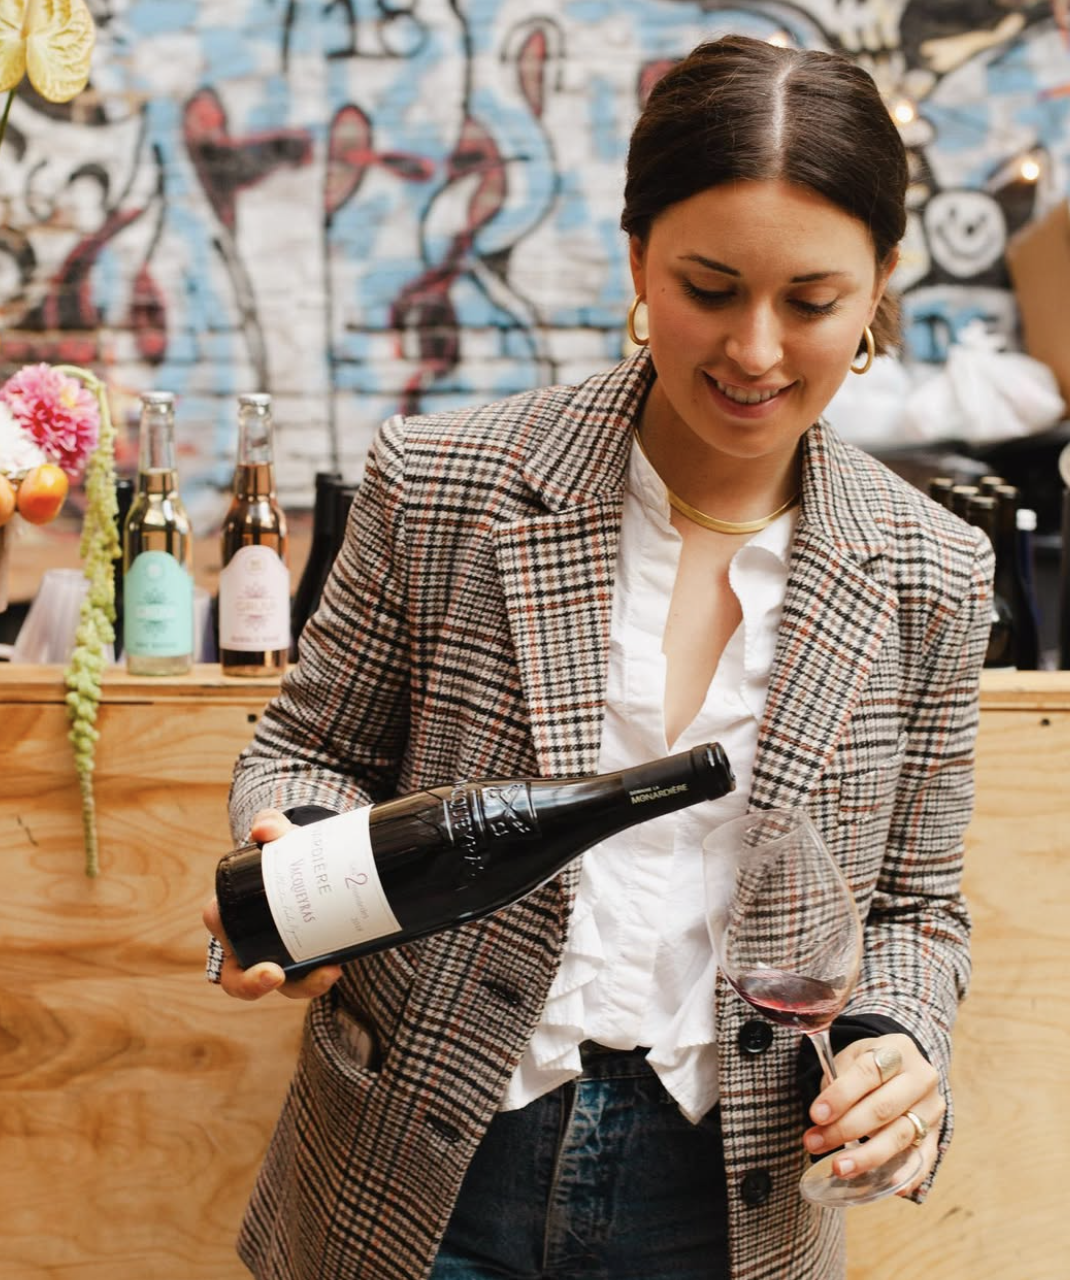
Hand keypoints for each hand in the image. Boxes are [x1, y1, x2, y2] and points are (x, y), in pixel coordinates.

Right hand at [202, 808, 342, 1001]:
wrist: (314, 864)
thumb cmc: (285, 854)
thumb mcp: (280, 838)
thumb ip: (271, 826)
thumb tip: (264, 830)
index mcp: (230, 913)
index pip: (219, 928)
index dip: (225, 935)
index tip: (240, 932)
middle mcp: (247, 943)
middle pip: (239, 978)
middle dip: (252, 984)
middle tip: (276, 975)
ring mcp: (275, 957)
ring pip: (280, 985)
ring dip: (301, 985)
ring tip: (329, 972)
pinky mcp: (304, 962)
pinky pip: (306, 979)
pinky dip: (319, 977)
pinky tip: (339, 965)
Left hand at [802, 1033, 943, 1194]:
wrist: (902, 1067)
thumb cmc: (868, 1066)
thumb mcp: (852, 1058)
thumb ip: (837, 1082)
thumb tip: (821, 1118)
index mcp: (898, 1050)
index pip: (868, 1073)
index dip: (840, 1095)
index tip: (815, 1115)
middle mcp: (921, 1078)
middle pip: (883, 1107)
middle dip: (845, 1129)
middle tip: (814, 1143)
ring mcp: (932, 1108)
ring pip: (900, 1135)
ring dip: (867, 1156)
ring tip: (839, 1168)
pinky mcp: (936, 1134)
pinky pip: (924, 1158)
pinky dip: (909, 1174)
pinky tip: (892, 1187)